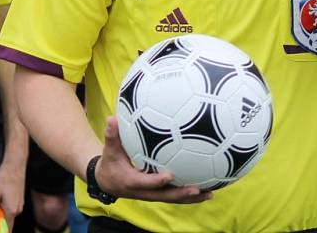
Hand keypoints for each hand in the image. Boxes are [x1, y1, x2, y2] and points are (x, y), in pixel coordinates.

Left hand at [0, 157, 25, 229]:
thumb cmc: (5, 179)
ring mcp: (19, 204)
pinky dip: (2, 203)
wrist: (15, 165)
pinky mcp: (19, 198)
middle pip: (4, 221)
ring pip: (6, 212)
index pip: (6, 229)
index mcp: (11, 211)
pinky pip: (9, 206)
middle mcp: (17, 209)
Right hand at [95, 116, 212, 203]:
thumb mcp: (109, 150)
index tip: (170, 175)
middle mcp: (144, 191)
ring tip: (209, 194)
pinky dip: (189, 195)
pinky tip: (207, 191)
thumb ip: (112, 136)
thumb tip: (112, 119)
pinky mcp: (158, 193)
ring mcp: (152, 194)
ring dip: (190, 198)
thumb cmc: (110, 163)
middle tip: (197, 189)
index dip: (157, 181)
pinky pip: (174, 195)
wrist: (108, 182)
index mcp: (131, 181)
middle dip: (180, 194)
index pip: (145, 182)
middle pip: (164, 195)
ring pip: (172, 198)